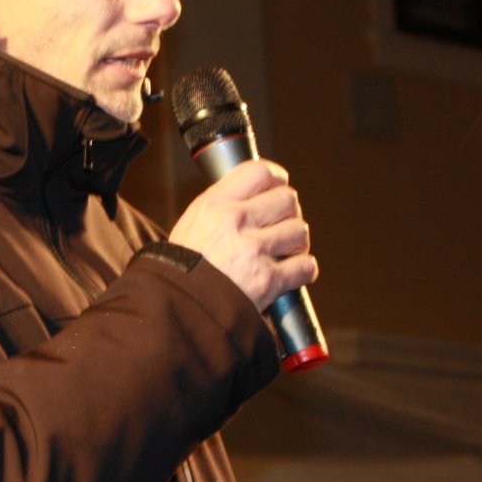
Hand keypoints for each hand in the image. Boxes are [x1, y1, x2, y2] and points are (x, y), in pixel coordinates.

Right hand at [167, 158, 317, 311]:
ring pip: (300, 231)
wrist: (176, 309)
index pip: (260, 172)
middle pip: (287, 199)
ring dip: (297, 243)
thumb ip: (221, 207)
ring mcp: (253, 250)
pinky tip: (292, 274)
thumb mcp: (191, 224)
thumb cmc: (180, 271)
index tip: (278, 188)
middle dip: (289, 213)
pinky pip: (305, 266)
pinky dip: (304, 271)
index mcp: (215, 204)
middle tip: (281, 227)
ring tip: (285, 253)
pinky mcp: (268, 279)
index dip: (276, 179)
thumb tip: (252, 197)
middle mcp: (236, 221)